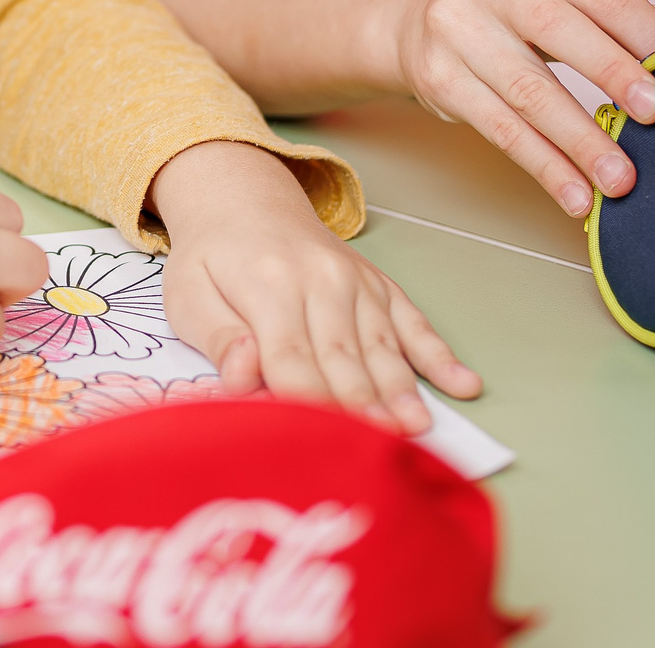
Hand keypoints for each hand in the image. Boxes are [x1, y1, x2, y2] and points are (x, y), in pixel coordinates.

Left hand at [152, 142, 477, 435]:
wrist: (244, 203)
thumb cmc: (213, 262)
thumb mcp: (189, 295)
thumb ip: (220, 339)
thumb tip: (246, 376)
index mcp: (269, 284)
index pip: (291, 358)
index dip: (306, 402)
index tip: (320, 443)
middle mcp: (321, 280)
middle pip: (343, 357)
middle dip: (360, 407)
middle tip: (379, 451)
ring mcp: (357, 282)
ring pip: (382, 346)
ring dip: (402, 391)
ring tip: (419, 431)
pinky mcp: (380, 286)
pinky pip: (414, 323)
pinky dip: (440, 356)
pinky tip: (465, 385)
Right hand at [388, 0, 654, 217]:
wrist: (409, 9)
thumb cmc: (504, 1)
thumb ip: (615, 9)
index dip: (643, 30)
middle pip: (557, 31)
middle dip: (611, 74)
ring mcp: (455, 29)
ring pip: (527, 91)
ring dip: (579, 140)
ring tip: (619, 179)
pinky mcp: (438, 78)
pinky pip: (499, 128)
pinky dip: (543, 165)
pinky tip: (574, 193)